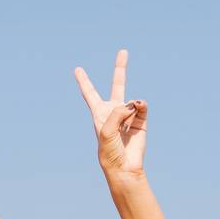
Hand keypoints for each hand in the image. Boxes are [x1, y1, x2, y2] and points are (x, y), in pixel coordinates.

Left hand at [75, 49, 147, 179]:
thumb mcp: (106, 129)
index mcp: (99, 113)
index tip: (77, 69)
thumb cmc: (109, 151)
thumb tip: (135, 103)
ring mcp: (129, 115)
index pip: (90, 94)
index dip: (84, 81)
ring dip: (130, 107)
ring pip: (131, 101)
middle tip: (123, 51)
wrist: (124, 167)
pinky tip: (139, 107)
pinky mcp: (142, 121)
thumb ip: (117, 112)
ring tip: (129, 117)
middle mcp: (114, 111)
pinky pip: (142, 107)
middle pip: (118, 85)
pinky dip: (140, 106)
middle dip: (120, 68)